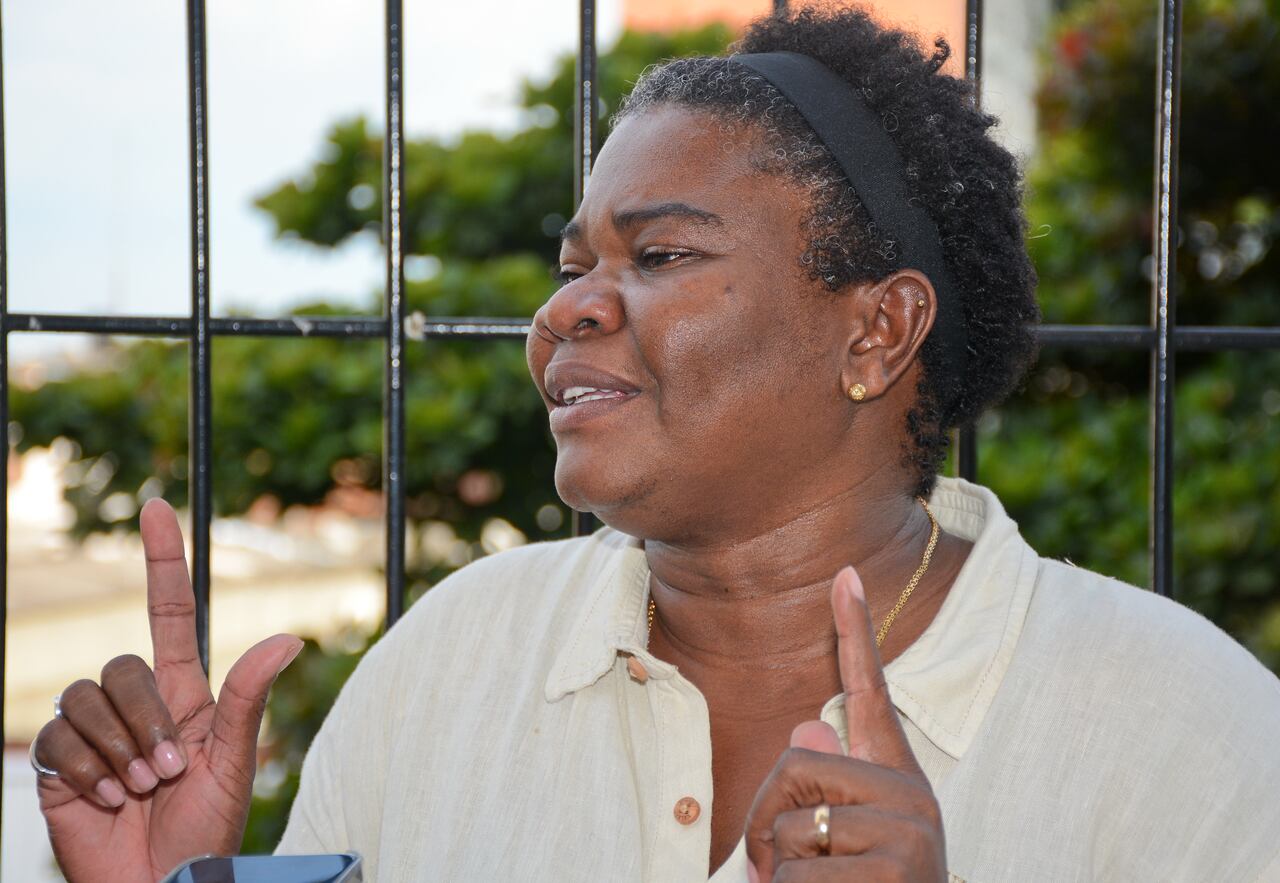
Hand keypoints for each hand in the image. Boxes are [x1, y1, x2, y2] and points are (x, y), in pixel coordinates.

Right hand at [31, 499, 302, 882]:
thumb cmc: (207, 830)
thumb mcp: (234, 763)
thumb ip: (249, 698)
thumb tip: (290, 638)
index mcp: (186, 695)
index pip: (169, 611)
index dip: (163, 559)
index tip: (156, 506)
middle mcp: (139, 705)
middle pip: (124, 665)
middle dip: (147, 720)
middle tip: (166, 773)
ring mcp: (96, 731)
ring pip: (87, 695)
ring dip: (118, 748)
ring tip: (140, 790)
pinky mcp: (59, 763)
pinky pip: (58, 737)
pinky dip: (87, 769)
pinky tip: (106, 799)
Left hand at [744, 567, 945, 881]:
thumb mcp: (844, 846)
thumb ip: (828, 788)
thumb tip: (810, 725)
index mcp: (894, 781)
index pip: (871, 692)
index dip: (856, 632)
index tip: (844, 573)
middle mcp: (910, 796)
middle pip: (793, 763)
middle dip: (765, 824)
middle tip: (783, 871)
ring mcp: (909, 835)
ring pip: (786, 830)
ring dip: (780, 880)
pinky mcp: (897, 872)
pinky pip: (793, 879)